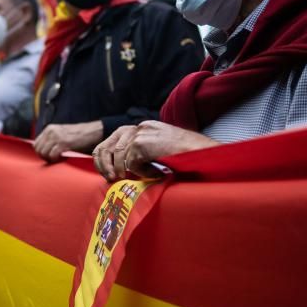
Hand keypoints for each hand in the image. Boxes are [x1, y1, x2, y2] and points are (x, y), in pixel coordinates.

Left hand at [33, 120, 103, 162]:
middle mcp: (51, 131)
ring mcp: (56, 136)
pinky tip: (63, 158)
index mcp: (49, 129)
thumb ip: (51, 140)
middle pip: (38, 149)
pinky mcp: (63, 143)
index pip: (36, 144)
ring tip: (59, 159)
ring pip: (44, 153)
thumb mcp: (61, 134)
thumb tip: (42, 152)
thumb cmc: (77, 136)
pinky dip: (56, 159)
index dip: (41, 153)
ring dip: (50, 159)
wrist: (91, 131)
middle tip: (54, 160)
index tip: (49, 157)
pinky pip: (52, 155)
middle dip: (44, 157)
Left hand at [92, 120, 218, 180]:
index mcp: (143, 127)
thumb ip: (143, 152)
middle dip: (106, 164)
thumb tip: (123, 167)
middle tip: (110, 179)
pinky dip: (141, 172)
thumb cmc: (185, 155)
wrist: (200, 152)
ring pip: (119, 156)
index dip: (107, 155)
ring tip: (138, 177)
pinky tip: (155, 172)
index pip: (115, 138)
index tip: (108, 171)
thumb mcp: (160, 149)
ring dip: (126, 170)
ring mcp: (140, 134)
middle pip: (110, 145)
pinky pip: (131, 163)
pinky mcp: (142, 144)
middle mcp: (140, 127)